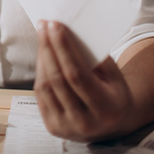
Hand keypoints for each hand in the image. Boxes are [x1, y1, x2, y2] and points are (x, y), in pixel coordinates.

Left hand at [33, 20, 135, 141]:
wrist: (113, 125)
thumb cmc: (113, 92)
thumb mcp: (113, 75)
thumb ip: (93, 57)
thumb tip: (67, 30)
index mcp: (106, 108)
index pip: (76, 74)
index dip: (62, 48)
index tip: (54, 25)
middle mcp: (85, 122)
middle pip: (57, 79)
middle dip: (48, 47)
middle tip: (43, 25)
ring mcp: (66, 127)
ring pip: (45, 86)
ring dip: (42, 58)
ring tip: (43, 38)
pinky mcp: (52, 127)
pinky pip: (40, 94)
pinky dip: (40, 72)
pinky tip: (43, 56)